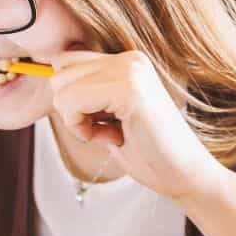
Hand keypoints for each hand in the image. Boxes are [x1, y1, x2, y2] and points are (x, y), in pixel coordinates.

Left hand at [46, 48, 223, 200]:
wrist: (185, 176)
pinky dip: (83, 129)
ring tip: (114, 133)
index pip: (65, 62)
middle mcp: (129, 58)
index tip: (102, 123)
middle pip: (58, 73)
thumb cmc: (147, 153)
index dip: (72, 100)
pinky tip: (115, 138)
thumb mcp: (108, 116)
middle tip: (108, 130)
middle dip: (72, 110)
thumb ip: (86, 94)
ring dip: (78, 121)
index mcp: (127, 61)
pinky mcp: (129, 89)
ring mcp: (131, 70)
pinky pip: (72, 102)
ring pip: (61, 88)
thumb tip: (49, 76)